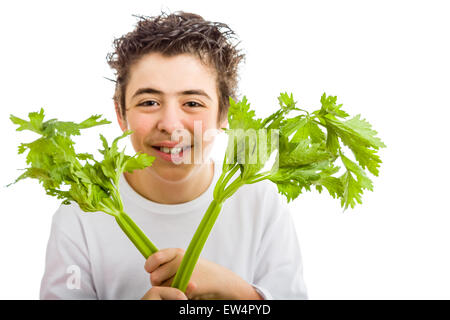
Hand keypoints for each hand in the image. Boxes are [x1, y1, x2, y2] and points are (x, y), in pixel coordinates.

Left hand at [144, 248, 262, 299]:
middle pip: (155, 277)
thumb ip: (166, 261)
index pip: (154, 257)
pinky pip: (173, 294)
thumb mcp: (182, 260)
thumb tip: (148, 265)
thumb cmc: (198, 271)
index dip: (149, 265)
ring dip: (170, 289)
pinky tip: (187, 290)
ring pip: (163, 288)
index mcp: (176, 252)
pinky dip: (178, 295)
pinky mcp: (189, 285)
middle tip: (171, 280)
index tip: (150, 269)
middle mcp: (179, 260)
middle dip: (159, 282)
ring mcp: (184, 272)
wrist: (219, 280)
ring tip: (182, 285)